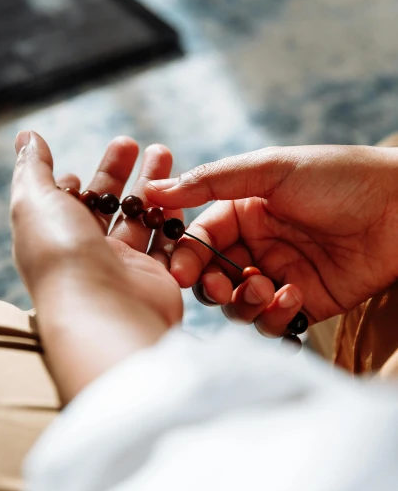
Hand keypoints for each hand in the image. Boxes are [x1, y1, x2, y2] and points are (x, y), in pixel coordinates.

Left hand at [11, 131, 182, 401]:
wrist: (102, 310)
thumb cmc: (61, 255)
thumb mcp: (34, 201)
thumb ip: (32, 167)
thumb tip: (26, 136)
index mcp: (55, 237)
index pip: (68, 204)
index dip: (79, 183)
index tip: (88, 165)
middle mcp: (86, 253)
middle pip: (107, 206)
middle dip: (120, 171)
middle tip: (136, 143)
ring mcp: (122, 267)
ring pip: (139, 219)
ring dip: (152, 186)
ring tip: (164, 152)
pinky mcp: (154, 278)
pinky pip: (166, 244)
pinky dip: (171, 219)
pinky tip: (179, 193)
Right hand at [145, 145, 397, 335]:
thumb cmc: (338, 178)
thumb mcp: (269, 169)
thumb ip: (210, 181)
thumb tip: (152, 190)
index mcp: (243, 212)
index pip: (199, 240)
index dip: (186, 257)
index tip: (179, 272)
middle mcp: (257, 246)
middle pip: (212, 279)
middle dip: (212, 287)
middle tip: (221, 288)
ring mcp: (279, 276)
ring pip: (237, 306)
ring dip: (243, 303)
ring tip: (265, 288)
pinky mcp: (304, 304)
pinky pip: (272, 322)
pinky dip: (274, 316)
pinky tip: (292, 296)